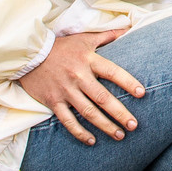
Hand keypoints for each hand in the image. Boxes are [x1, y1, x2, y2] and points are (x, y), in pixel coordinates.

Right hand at [20, 31, 146, 144]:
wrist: (29, 54)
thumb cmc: (61, 46)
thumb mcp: (84, 38)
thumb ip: (107, 35)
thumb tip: (129, 29)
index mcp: (88, 60)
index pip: (112, 72)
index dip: (128, 82)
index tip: (141, 93)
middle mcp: (78, 76)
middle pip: (102, 98)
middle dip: (119, 113)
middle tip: (134, 125)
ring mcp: (65, 91)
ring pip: (88, 112)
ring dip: (105, 125)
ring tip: (119, 135)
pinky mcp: (53, 101)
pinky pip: (67, 121)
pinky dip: (79, 132)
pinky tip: (92, 141)